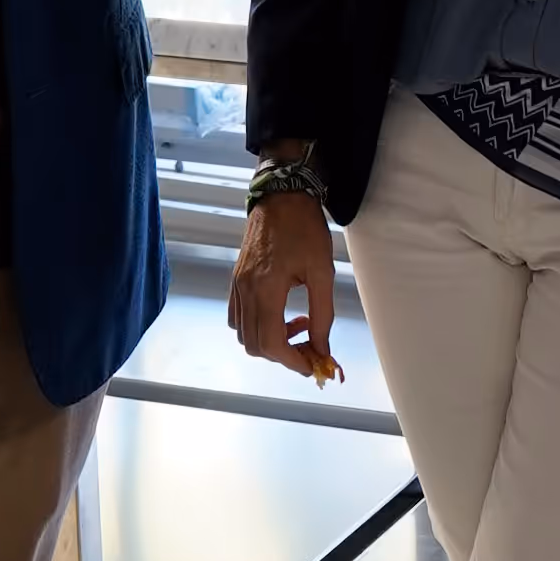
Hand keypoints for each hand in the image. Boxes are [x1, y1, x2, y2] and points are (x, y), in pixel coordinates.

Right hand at [228, 181, 338, 382]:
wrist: (282, 196)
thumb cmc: (304, 228)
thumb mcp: (322, 272)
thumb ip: (323, 315)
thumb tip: (323, 348)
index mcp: (266, 289)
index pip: (271, 343)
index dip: (292, 361)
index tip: (312, 365)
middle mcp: (246, 290)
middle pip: (255, 344)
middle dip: (283, 355)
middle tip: (310, 348)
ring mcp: (237, 285)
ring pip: (244, 334)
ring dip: (270, 341)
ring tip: (299, 326)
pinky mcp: (236, 279)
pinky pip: (238, 316)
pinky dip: (257, 327)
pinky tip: (280, 314)